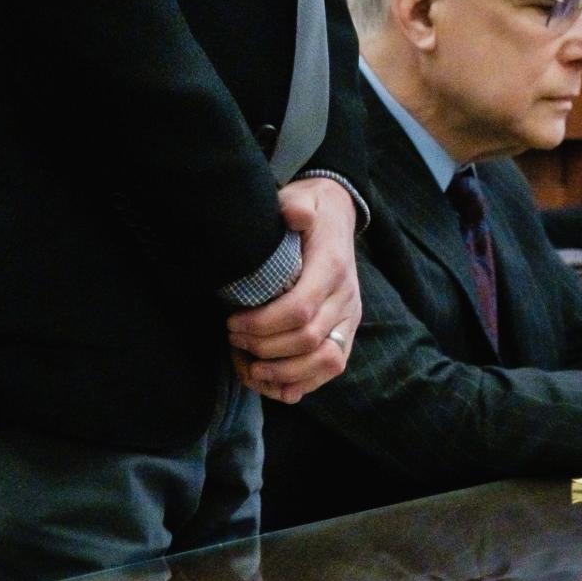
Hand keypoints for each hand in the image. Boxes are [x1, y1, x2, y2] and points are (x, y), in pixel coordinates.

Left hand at [226, 177, 360, 403]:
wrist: (336, 216)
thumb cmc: (311, 210)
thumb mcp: (302, 197)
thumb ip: (296, 204)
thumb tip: (295, 215)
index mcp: (332, 266)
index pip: (301, 309)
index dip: (263, 324)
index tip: (231, 322)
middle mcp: (346, 296)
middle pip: (308, 339)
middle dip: (264, 347)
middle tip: (232, 340)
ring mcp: (350, 317)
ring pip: (326, 361)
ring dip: (284, 372)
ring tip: (250, 368)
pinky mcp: (347, 331)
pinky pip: (332, 367)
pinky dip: (303, 382)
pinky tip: (274, 383)